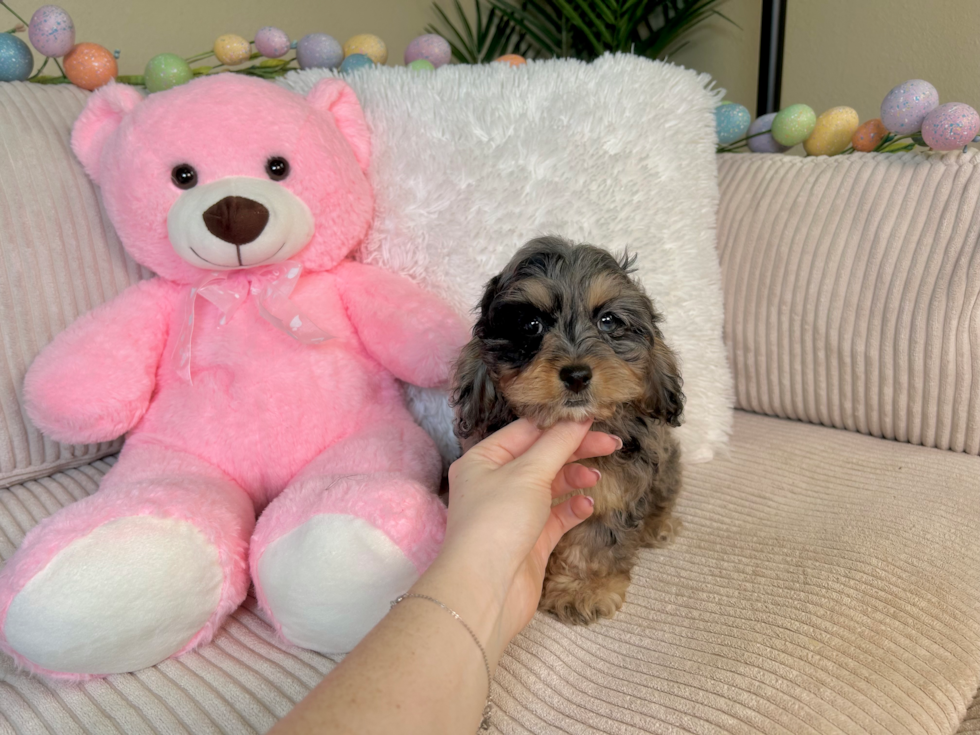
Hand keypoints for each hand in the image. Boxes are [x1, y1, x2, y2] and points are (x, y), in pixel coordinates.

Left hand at [421, 419, 619, 661]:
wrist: (486, 590)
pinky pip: (556, 516)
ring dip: (574, 479)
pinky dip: (573, 508)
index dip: (561, 425)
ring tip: (594, 478)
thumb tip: (579, 418)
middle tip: (611, 445)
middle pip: (541, 458)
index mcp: (483, 460)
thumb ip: (557, 444)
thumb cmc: (497, 523)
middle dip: (575, 451)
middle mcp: (495, 484)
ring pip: (550, 486)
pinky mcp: (529, 540)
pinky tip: (587, 505)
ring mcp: (512, 513)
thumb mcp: (528, 474)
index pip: (527, 432)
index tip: (595, 420)